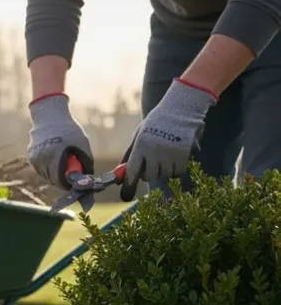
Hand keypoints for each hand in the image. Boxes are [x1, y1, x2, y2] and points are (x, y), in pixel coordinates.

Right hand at [27, 92, 94, 187]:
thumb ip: (84, 163)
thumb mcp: (82, 144)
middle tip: (72, 175)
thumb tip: (87, 179)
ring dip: (55, 175)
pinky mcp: (31, 156)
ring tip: (63, 164)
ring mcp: (34, 158)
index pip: (59, 180)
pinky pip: (41, 169)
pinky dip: (49, 168)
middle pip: (52, 180)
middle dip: (62, 180)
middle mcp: (41, 158)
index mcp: (55, 155)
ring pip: (46, 176)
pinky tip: (55, 159)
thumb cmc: (69, 130)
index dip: (68, 184)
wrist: (50, 116)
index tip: (75, 184)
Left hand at [122, 78, 216, 195]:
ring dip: (164, 170)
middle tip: (153, 161)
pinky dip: (176, 168)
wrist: (181, 108)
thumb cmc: (156, 123)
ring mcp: (170, 154)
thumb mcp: (138, 136)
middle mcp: (154, 151)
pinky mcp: (184, 154)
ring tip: (165, 154)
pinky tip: (175, 156)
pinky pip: (178, 172)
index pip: (132, 172)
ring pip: (164, 175)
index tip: (125, 196)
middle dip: (150, 173)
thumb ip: (129, 155)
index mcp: (140, 146)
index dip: (128, 186)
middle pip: (149, 176)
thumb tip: (120, 177)